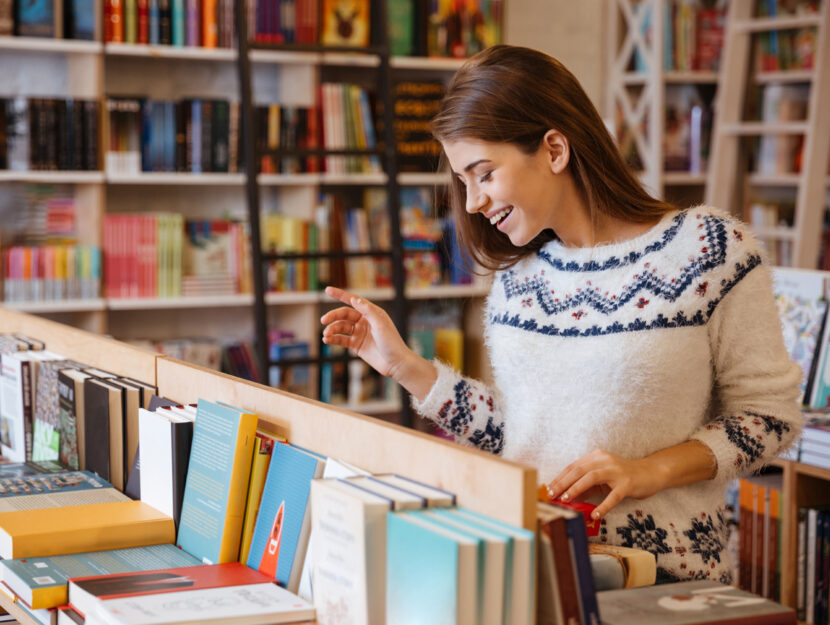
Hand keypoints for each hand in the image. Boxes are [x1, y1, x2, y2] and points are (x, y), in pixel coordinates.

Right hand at [320, 286, 411, 379]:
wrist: (395, 364)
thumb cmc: (392, 343)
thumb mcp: (380, 325)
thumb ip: (367, 311)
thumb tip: (354, 299)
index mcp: (372, 313)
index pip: (353, 300)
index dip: (340, 295)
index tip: (327, 290)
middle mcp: (365, 321)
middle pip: (344, 314)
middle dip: (333, 316)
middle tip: (323, 320)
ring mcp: (360, 333)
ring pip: (341, 327)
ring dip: (332, 329)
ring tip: (326, 335)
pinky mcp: (356, 345)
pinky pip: (342, 339)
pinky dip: (333, 339)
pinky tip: (327, 340)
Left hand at [545, 449, 667, 520]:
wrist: (651, 473)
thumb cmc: (623, 477)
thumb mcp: (602, 478)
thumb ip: (586, 485)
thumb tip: (566, 496)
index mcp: (596, 457)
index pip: (572, 467)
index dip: (559, 478)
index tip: (547, 489)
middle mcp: (604, 461)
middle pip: (578, 470)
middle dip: (562, 483)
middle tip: (551, 495)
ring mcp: (616, 471)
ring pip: (591, 477)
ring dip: (576, 489)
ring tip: (565, 500)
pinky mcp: (627, 484)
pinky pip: (613, 496)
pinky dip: (602, 505)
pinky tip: (594, 514)